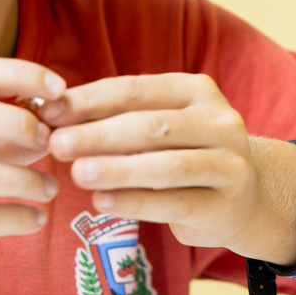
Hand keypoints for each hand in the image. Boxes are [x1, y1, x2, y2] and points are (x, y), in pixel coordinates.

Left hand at [41, 73, 295, 260]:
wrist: (245, 197)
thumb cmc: (184, 153)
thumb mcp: (159, 126)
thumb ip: (116, 118)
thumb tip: (51, 112)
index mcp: (197, 90)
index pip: (137, 90)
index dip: (91, 100)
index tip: (50, 111)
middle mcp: (220, 122)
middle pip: (151, 126)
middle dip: (99, 135)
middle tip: (57, 144)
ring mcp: (228, 164)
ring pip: (167, 166)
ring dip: (117, 169)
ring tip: (76, 174)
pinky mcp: (224, 205)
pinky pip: (174, 203)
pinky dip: (135, 203)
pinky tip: (102, 202)